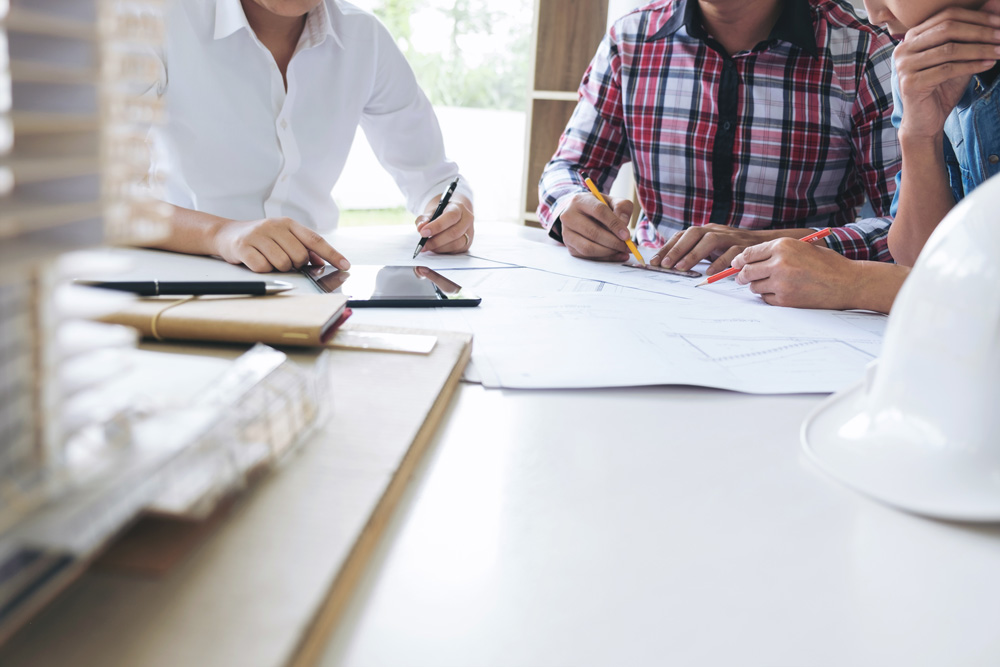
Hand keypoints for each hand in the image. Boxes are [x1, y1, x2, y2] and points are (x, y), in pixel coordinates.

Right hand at [212, 217, 349, 272]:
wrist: (226, 234)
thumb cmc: (260, 238)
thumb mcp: (282, 237)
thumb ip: (302, 247)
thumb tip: (321, 262)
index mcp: (288, 224)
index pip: (315, 240)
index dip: (332, 254)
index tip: (346, 265)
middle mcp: (274, 226)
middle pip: (300, 256)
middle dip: (295, 264)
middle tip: (284, 260)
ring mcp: (258, 235)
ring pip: (282, 263)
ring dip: (278, 268)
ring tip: (268, 259)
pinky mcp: (243, 246)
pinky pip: (263, 267)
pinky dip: (262, 269)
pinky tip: (256, 261)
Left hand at [414, 193, 474, 253]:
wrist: (454, 217)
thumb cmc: (441, 214)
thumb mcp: (431, 213)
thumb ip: (424, 219)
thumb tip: (420, 228)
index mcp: (458, 208)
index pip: (450, 216)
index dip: (436, 226)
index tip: (423, 233)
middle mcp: (467, 219)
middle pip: (454, 232)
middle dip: (436, 240)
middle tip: (423, 244)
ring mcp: (469, 232)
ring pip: (456, 244)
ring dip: (439, 247)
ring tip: (427, 246)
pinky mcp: (467, 243)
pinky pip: (455, 250)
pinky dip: (443, 251)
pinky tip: (435, 248)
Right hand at [557, 191, 633, 260]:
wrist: (580, 215)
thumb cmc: (598, 208)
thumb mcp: (611, 201)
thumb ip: (622, 207)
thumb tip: (624, 224)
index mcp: (580, 201)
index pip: (599, 211)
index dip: (614, 224)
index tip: (627, 235)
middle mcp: (569, 216)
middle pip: (593, 232)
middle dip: (614, 242)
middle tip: (628, 246)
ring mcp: (566, 233)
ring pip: (588, 248)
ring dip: (609, 252)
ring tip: (623, 251)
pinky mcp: (569, 247)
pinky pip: (587, 257)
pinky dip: (604, 258)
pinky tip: (616, 255)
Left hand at [651, 224, 808, 274]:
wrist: (766, 246)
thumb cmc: (733, 250)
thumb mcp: (712, 250)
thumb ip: (694, 253)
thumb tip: (668, 265)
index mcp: (706, 230)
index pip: (683, 234)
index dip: (668, 246)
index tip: (654, 261)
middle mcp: (717, 230)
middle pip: (694, 233)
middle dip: (677, 248)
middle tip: (665, 265)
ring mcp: (731, 236)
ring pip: (710, 239)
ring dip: (693, 254)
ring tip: (682, 268)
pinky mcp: (745, 246)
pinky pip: (731, 252)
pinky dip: (719, 262)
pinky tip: (709, 273)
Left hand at [730, 237, 862, 308]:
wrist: (848, 282)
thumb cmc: (826, 264)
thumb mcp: (801, 247)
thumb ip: (776, 251)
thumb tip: (747, 259)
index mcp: (782, 246)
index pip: (748, 254)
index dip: (738, 261)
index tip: (736, 265)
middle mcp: (779, 263)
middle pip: (746, 271)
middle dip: (742, 276)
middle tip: (743, 278)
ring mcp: (781, 283)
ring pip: (754, 287)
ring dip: (758, 287)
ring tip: (772, 284)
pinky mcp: (785, 300)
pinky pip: (766, 299)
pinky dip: (770, 297)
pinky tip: (783, 293)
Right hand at [895, 2, 999, 140]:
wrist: (925, 121)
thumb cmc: (942, 87)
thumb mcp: (960, 56)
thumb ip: (973, 33)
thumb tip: (996, 3)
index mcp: (912, 37)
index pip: (947, 15)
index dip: (977, 17)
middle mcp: (903, 48)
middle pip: (947, 28)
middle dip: (980, 31)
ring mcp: (904, 66)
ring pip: (949, 49)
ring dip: (979, 49)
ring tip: (999, 51)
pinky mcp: (910, 84)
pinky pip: (947, 69)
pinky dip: (971, 66)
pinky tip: (988, 65)